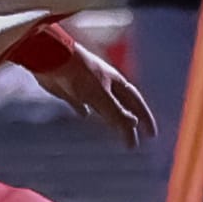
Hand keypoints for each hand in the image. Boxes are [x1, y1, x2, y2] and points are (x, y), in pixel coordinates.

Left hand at [36, 44, 156, 150]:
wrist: (51, 58)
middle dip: (129, 124)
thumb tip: (133, 125)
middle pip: (122, 107)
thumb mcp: (100, 95)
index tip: (151, 134)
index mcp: (116, 82)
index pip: (136, 102)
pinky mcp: (71, 90)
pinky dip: (85, 110)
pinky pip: (81, 103)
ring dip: (111, 119)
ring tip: (116, 132)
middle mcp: (104, 84)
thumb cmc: (79, 72)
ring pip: (104, 106)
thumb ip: (116, 111)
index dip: (144, 117)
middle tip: (135, 143)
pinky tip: (85, 115)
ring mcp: (87, 87)